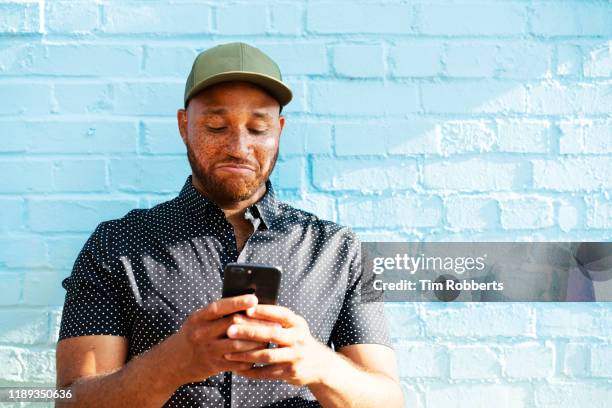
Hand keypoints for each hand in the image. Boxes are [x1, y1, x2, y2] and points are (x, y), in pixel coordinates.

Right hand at [164, 294, 279, 384]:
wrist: (173, 361)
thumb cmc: (192, 334)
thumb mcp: (198, 320)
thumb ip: (218, 313)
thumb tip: (247, 302)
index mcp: (198, 318)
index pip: (219, 307)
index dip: (237, 302)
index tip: (254, 298)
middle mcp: (201, 333)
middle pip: (232, 326)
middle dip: (255, 324)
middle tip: (274, 322)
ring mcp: (208, 350)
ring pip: (238, 345)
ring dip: (256, 342)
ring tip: (270, 337)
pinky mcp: (214, 365)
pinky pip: (236, 362)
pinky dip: (250, 357)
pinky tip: (260, 352)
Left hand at [223, 305, 337, 385]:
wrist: (320, 365)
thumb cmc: (299, 340)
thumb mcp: (295, 326)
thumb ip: (277, 319)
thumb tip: (249, 306)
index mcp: (297, 323)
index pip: (281, 314)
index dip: (264, 311)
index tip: (246, 309)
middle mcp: (298, 338)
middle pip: (272, 334)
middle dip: (249, 332)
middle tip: (230, 330)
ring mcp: (295, 357)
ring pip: (267, 356)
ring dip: (245, 354)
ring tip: (228, 352)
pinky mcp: (290, 372)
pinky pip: (266, 373)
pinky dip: (251, 371)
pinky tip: (238, 369)